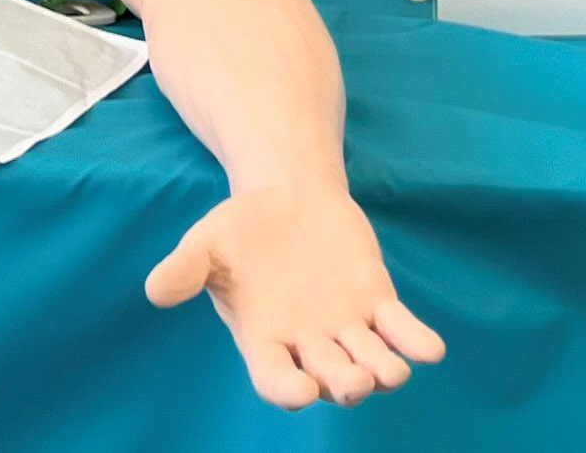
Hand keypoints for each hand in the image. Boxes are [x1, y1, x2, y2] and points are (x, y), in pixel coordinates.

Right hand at [145, 185, 444, 409]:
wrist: (287, 196)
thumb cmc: (241, 229)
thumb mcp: (206, 242)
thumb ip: (184, 268)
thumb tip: (155, 291)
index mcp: (263, 341)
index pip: (276, 380)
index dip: (289, 389)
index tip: (301, 389)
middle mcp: (308, 345)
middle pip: (330, 379)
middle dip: (344, 384)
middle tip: (354, 381)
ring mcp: (347, 327)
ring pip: (371, 362)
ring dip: (384, 371)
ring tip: (392, 370)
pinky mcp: (377, 302)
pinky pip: (402, 330)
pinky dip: (417, 341)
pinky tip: (430, 348)